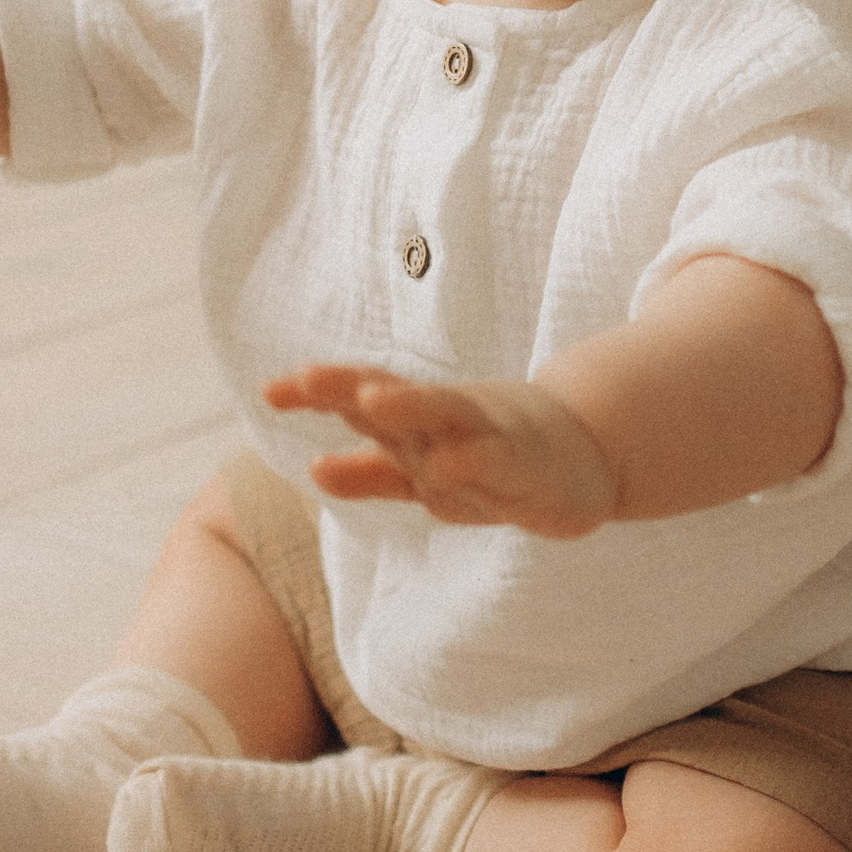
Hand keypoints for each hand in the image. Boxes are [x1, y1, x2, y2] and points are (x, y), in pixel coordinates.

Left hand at [265, 362, 617, 537]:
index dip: (317, 394)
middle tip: (307, 378)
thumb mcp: (425, 473)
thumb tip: (314, 468)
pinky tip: (447, 465)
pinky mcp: (526, 468)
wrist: (583, 458)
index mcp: (419, 420)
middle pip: (394, 397)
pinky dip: (472, 464)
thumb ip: (372, 473)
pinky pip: (496, 466)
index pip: (359, 399)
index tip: (268, 392)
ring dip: (411, 407)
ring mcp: (488, 439)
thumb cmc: (493, 459)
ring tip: (375, 399)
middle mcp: (447, 420)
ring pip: (446, 419)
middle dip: (351, 388)